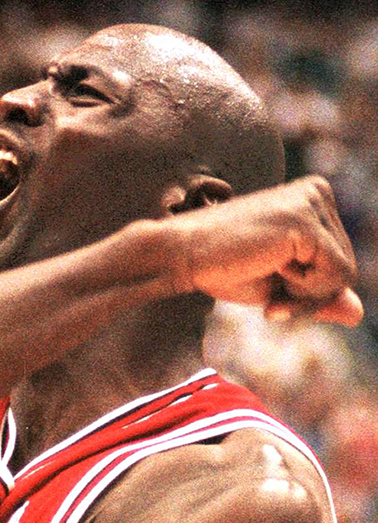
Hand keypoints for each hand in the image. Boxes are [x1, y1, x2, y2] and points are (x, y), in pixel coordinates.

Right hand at [169, 175, 362, 325]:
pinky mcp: (304, 221)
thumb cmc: (220, 268)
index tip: (272, 296)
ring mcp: (313, 202)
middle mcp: (318, 192)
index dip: (309, 292)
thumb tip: (358, 314)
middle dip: (308, 295)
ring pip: (345, 273)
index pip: (339, 260)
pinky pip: (335, 274)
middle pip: (347, 266)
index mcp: (312, 198)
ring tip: (266, 274)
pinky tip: (270, 269)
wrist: (180, 256)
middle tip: (268, 291)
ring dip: (304, 294)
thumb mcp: (278, 285)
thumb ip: (318, 294)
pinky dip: (304, 291)